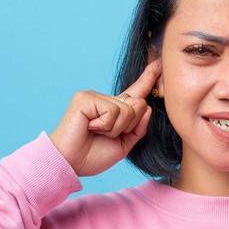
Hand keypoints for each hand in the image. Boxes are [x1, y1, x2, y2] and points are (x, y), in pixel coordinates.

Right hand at [49, 59, 160, 177]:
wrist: (70, 164)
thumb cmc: (91, 156)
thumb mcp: (123, 145)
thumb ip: (138, 128)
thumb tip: (147, 107)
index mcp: (114, 110)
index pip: (135, 93)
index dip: (147, 79)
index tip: (159, 65)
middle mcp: (105, 100)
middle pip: (138, 104)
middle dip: (128, 126)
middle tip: (106, 135)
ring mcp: (94, 96)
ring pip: (127, 110)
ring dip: (115, 129)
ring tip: (96, 132)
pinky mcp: (85, 98)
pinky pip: (113, 111)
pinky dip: (105, 126)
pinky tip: (90, 128)